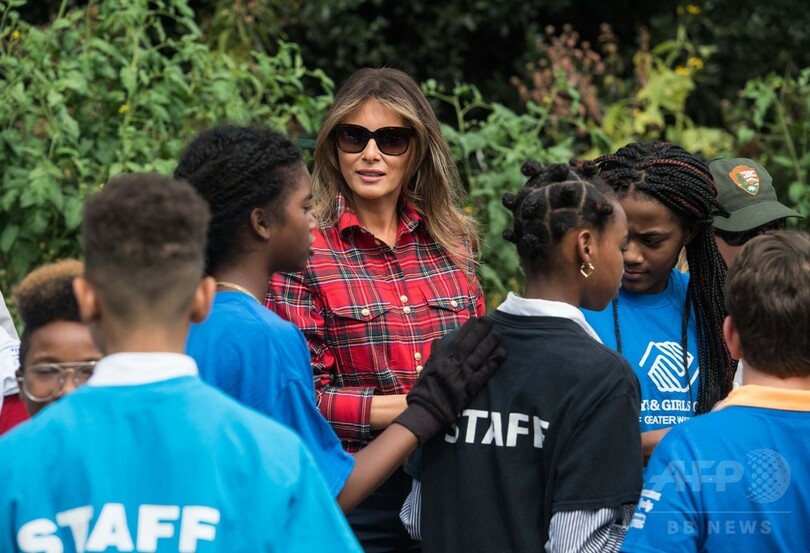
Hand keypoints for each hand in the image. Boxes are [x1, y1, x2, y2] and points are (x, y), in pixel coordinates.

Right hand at [393, 316, 505, 444]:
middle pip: (469, 344)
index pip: (456, 340)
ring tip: (498, 333)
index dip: (467, 329)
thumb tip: (438, 341)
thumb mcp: (426, 369)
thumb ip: (434, 354)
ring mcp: (462, 376)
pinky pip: (483, 373)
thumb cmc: (424, 391)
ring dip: (489, 343)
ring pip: (478, 355)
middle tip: (489, 320)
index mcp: (441, 359)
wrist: (425, 411)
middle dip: (480, 331)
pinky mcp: (469, 389)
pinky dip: (493, 363)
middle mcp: (452, 365)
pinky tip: (501, 354)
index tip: (475, 319)